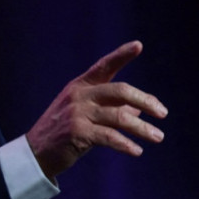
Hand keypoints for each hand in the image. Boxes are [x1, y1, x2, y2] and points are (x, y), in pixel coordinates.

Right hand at [26, 41, 167, 177]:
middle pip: (120, 91)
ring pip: (119, 117)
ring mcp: (77, 113)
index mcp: (81, 85)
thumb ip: (112, 108)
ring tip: (158, 137)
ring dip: (142, 128)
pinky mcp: (77, 133)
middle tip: (163, 113)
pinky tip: (137, 151)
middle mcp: (79, 95)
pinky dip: (126, 144)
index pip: (104, 65)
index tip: (139, 45)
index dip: (122, 55)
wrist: (35, 154)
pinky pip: (109, 137)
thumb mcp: (87, 115)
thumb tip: (141, 108)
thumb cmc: (64, 132)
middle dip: (146, 101)